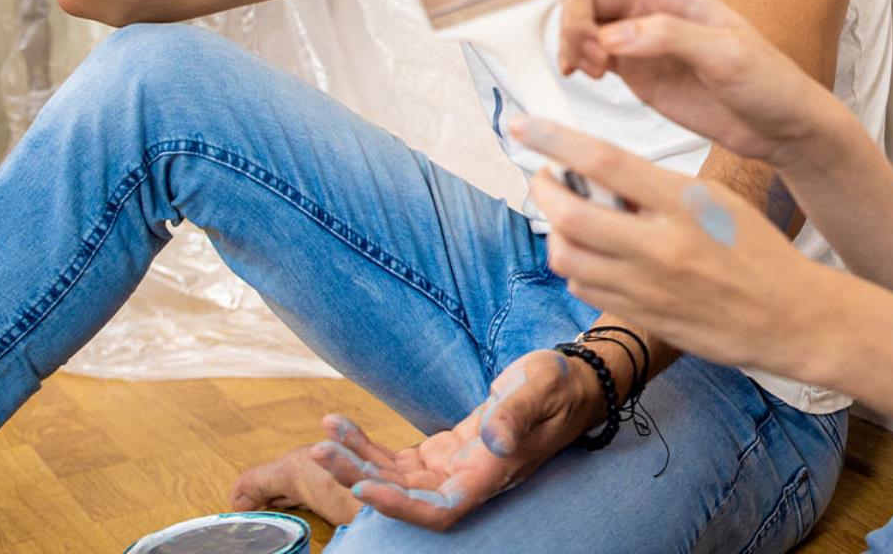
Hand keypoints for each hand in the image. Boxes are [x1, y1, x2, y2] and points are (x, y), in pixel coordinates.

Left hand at [307, 346, 603, 529]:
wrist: (572, 382)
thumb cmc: (561, 384)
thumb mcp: (541, 387)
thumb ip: (516, 414)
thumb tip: (494, 440)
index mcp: (493, 473)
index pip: (440, 509)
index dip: (400, 506)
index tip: (364, 489)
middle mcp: (469, 479)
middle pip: (406, 496)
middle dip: (360, 477)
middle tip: (320, 451)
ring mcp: (455, 468)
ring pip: (395, 478)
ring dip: (357, 460)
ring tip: (324, 435)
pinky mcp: (446, 452)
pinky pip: (400, 458)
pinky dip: (369, 446)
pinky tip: (342, 427)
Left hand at [518, 115, 840, 376]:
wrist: (788, 317)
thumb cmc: (756, 250)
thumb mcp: (714, 200)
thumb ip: (656, 188)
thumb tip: (599, 174)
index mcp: (682, 203)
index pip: (603, 161)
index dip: (554, 140)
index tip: (522, 125)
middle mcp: (659, 245)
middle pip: (568, 214)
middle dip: (544, 190)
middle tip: (545, 178)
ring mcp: (647, 287)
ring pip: (567, 256)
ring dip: (558, 232)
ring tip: (574, 219)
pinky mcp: (641, 318)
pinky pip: (585, 288)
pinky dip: (578, 266)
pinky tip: (597, 255)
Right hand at [537, 0, 854, 168]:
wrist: (778, 127)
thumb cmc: (768, 80)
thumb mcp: (729, 54)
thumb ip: (671, 38)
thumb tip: (615, 36)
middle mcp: (650, 7)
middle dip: (571, 17)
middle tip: (586, 54)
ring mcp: (639, 40)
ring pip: (582, 24)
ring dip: (572, 42)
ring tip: (590, 70)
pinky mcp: (634, 71)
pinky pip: (589, 54)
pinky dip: (575, 60)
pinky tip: (584, 74)